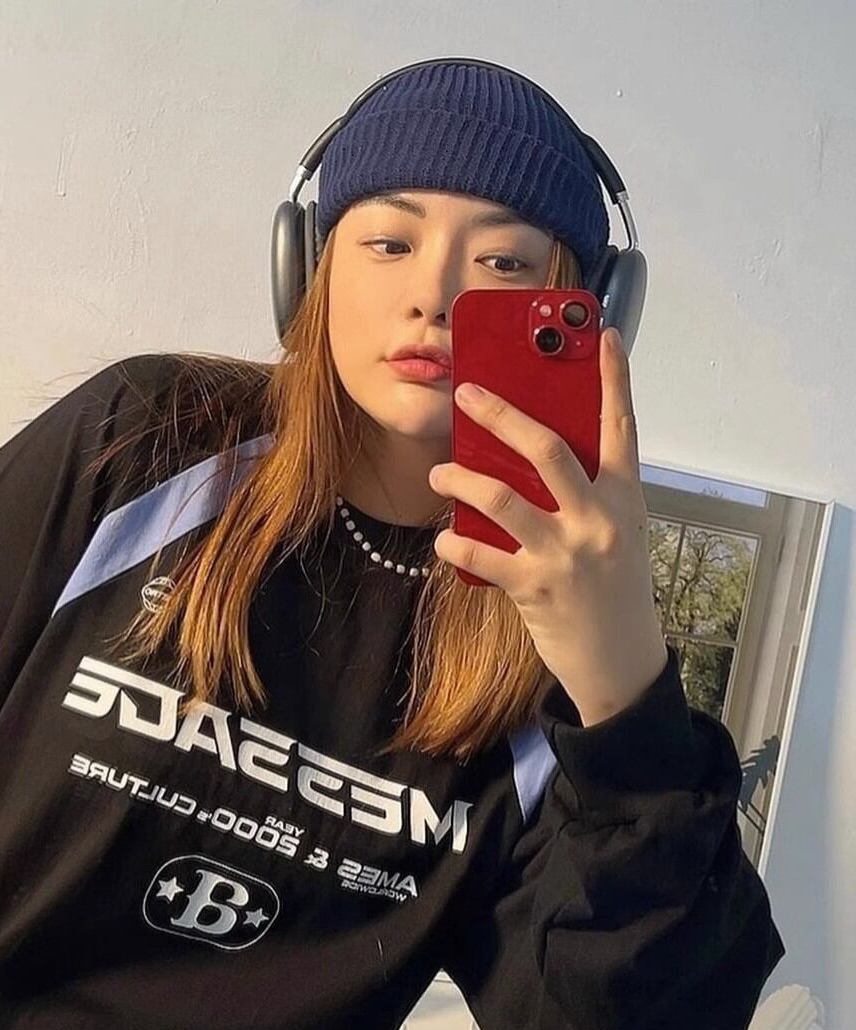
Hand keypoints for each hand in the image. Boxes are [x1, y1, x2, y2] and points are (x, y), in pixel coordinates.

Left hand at [428, 326, 667, 726]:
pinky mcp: (534, 588)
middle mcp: (596, 520)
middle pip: (546, 448)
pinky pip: (481, 555)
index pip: (620, 426)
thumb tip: (534, 455)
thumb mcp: (616, 535)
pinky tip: (442, 543)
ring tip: (439, 476)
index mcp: (623, 499)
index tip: (602, 335)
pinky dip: (454, 546)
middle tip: (467, 394)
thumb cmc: (613, 591)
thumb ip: (587, 495)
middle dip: (501, 415)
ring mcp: (565, 553)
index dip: (613, 378)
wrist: (620, 662)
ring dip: (460, 480)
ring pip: (502, 497)